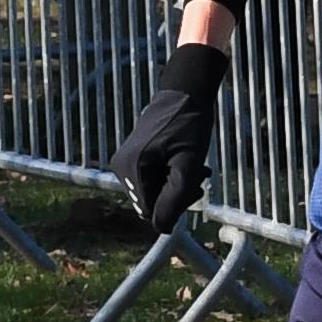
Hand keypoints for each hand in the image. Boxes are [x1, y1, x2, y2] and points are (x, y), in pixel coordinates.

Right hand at [110, 44, 228, 232]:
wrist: (186, 92)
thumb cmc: (190, 125)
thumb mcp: (190, 163)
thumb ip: (176, 196)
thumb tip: (161, 229)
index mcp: (132, 167)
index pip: (150, 210)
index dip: (176, 206)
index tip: (196, 188)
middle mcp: (121, 167)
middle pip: (150, 203)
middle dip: (177, 195)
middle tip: (200, 178)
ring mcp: (124, 162)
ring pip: (152, 192)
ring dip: (176, 186)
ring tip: (197, 168)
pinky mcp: (132, 158)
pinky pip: (150, 180)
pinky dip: (170, 177)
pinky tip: (187, 165)